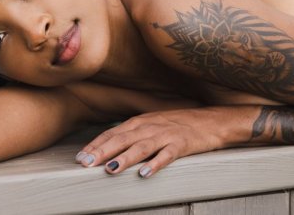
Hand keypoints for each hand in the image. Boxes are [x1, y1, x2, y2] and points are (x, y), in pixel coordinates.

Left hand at [75, 107, 243, 177]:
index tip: (80, 157)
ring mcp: (167, 135)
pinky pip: (167, 155)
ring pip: (142, 146)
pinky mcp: (182, 144)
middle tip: (87, 164)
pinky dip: (155, 164)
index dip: (96, 144)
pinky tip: (145, 174)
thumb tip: (109, 146)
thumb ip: (134, 133)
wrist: (212, 121)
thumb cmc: (181, 124)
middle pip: (123, 139)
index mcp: (142, 121)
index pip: (114, 132)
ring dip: (125, 158)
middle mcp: (152, 126)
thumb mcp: (154, 124)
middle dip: (103, 151)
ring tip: (111, 170)